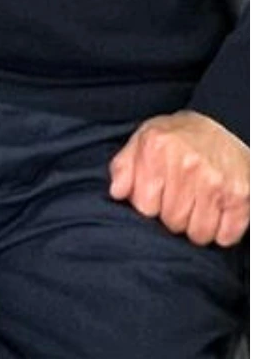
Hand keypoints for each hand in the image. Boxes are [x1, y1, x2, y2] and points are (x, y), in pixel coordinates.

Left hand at [108, 110, 250, 247]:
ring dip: (198, 227)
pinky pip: (226, 236)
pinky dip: (223, 232)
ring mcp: (215, 181)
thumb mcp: (143, 139)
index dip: (150, 206)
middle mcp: (187, 164)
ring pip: (198, 234)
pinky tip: (218, 213)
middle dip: (174, 216)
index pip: (145, 207)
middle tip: (182, 198)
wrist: (224, 122)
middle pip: (172, 222)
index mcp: (158, 149)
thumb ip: (123, 166)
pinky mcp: (240, 195)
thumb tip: (117, 193)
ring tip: (198, 205)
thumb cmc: (178, 137)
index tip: (158, 195)